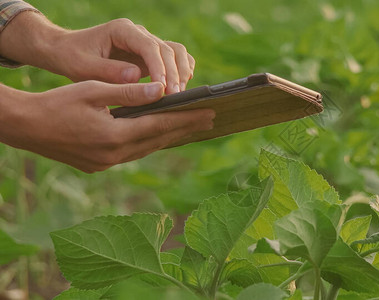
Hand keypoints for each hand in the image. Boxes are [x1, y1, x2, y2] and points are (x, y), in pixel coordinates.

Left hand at [0, 12, 192, 93]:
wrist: (68, 51)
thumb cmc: (73, 58)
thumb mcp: (83, 66)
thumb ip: (108, 70)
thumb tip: (137, 76)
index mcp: (122, 30)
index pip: (149, 46)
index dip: (159, 67)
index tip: (162, 89)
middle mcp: (138, 33)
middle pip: (167, 49)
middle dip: (174, 74)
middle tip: (174, 97)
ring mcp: (147, 43)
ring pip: (176, 51)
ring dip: (182, 71)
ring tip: (179, 94)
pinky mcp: (151, 55)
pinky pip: (175, 58)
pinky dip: (182, 70)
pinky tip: (179, 88)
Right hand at [0, 81, 214, 172]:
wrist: (24, 126)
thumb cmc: (57, 103)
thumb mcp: (94, 90)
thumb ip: (129, 92)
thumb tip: (161, 91)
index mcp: (114, 135)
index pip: (160, 125)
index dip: (186, 118)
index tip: (208, 112)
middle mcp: (114, 155)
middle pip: (159, 140)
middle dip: (185, 129)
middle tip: (209, 120)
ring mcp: (106, 164)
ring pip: (147, 149)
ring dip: (169, 138)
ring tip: (189, 127)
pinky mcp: (98, 166)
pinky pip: (133, 154)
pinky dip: (149, 143)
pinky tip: (158, 136)